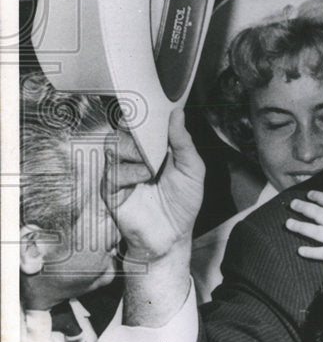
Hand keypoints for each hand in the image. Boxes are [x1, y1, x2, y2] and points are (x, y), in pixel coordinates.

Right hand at [103, 108, 204, 263]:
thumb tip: (177, 115)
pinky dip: (131, 173)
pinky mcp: (110, 190)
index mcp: (152, 148)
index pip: (140, 123)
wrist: (173, 234)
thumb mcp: (192, 169)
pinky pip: (112, 171)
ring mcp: (120, 171)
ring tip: (152, 167)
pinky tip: (144, 180)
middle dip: (138, 131)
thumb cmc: (183, 202)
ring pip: (114, 145)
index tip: (152, 106)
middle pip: (122, 128)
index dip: (143, 113)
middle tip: (153, 141)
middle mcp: (133, 157)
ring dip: (135, 151)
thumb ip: (184, 142)